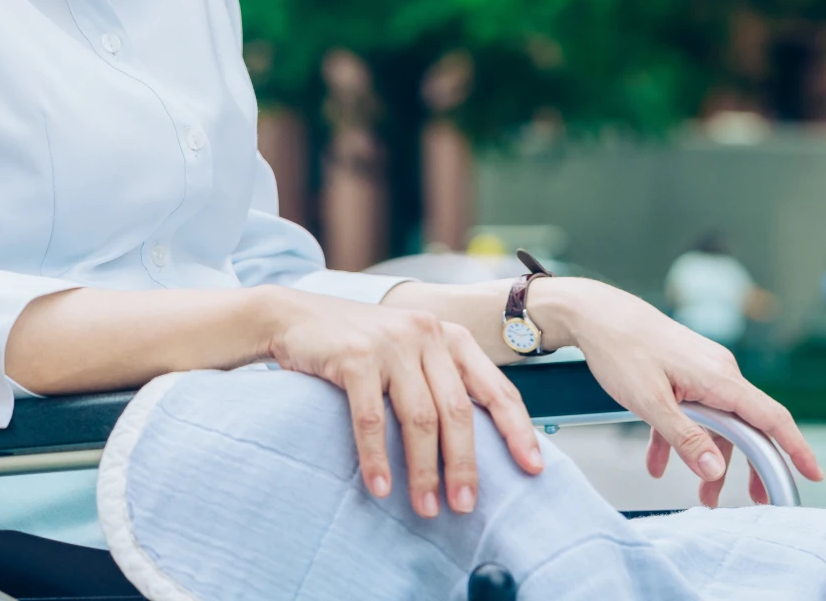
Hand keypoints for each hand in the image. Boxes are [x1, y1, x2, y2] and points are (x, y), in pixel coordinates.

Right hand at [263, 288, 544, 517]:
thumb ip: (439, 381)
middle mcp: (426, 333)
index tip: (532, 468)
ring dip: (424, 470)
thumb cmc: (356, 345)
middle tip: (464, 506)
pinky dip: (377, 458)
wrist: (293, 318)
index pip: (495, 387)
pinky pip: (372, 419)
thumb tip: (473, 446)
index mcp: (449, 336)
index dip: (517, 430)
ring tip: (426, 508)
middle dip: (464, 465)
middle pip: (457, 411)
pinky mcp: (356, 355)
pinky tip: (380, 487)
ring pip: (419, 418)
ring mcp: (391, 343)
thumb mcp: (408, 351)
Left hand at [536, 279, 824, 506]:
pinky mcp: (681, 371)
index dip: (795, 448)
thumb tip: (717, 471)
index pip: (770, 417)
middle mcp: (718, 372)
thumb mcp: (650, 401)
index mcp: (719, 378)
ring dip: (710, 458)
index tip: (813, 474)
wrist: (592, 312)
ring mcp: (700, 370)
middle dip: (751, 466)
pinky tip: (658, 464)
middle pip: (747, 426)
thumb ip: (684, 437)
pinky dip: (680, 438)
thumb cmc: (619, 348)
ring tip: (704, 498)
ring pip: (716, 422)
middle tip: (756, 502)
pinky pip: (691, 410)